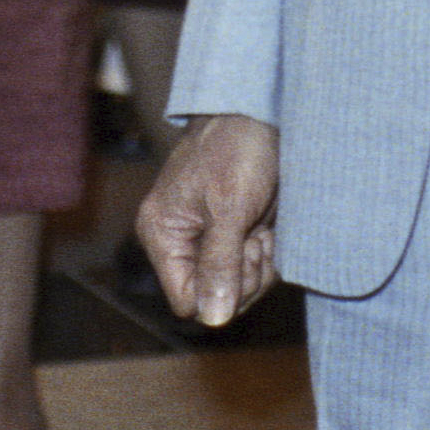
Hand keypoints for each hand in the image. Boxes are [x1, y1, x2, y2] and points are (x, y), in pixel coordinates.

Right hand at [138, 113, 278, 324]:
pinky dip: (265, 253)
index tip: (242, 254)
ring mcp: (205, 239)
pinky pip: (249, 267)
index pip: (187, 300)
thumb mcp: (230, 207)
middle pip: (214, 297)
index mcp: (162, 234)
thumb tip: (212, 318)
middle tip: (256, 236)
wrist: (258, 112)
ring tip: (261, 226)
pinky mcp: (230, 234)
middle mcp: (179, 241)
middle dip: (244, 274)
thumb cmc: (236, 148)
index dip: (220, 291)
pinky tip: (267, 226)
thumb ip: (219, 263)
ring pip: (236, 286)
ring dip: (258, 263)